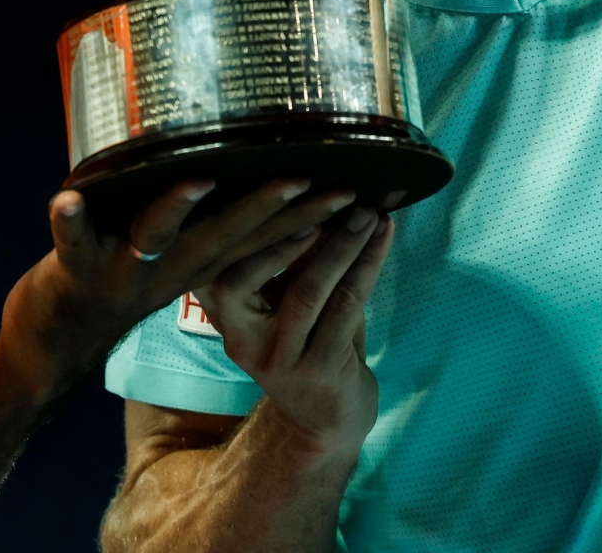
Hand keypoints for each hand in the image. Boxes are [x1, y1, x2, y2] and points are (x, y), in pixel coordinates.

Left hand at [0, 179, 356, 399]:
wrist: (55, 343)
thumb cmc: (123, 280)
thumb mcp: (179, 263)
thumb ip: (212, 228)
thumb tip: (257, 182)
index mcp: (200, 266)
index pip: (261, 239)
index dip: (304, 218)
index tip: (347, 191)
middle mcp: (170, 270)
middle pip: (224, 236)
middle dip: (262, 207)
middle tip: (300, 179)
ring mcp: (124, 270)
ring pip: (154, 234)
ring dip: (174, 207)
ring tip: (195, 181)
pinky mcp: (76, 268)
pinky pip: (73, 240)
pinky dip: (68, 220)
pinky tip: (65, 197)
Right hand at [195, 205, 395, 457]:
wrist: (326, 420)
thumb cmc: (309, 343)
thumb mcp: (289, 300)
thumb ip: (293, 257)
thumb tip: (319, 188)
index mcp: (219, 312)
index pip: (219, 258)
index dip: (246, 220)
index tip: (282, 180)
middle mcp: (237, 337)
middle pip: (244, 274)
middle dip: (290, 226)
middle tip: (333, 192)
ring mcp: (275, 358)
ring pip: (306, 289)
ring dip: (342, 244)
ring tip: (368, 212)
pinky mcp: (317, 370)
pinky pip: (345, 306)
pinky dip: (367, 265)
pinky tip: (382, 237)